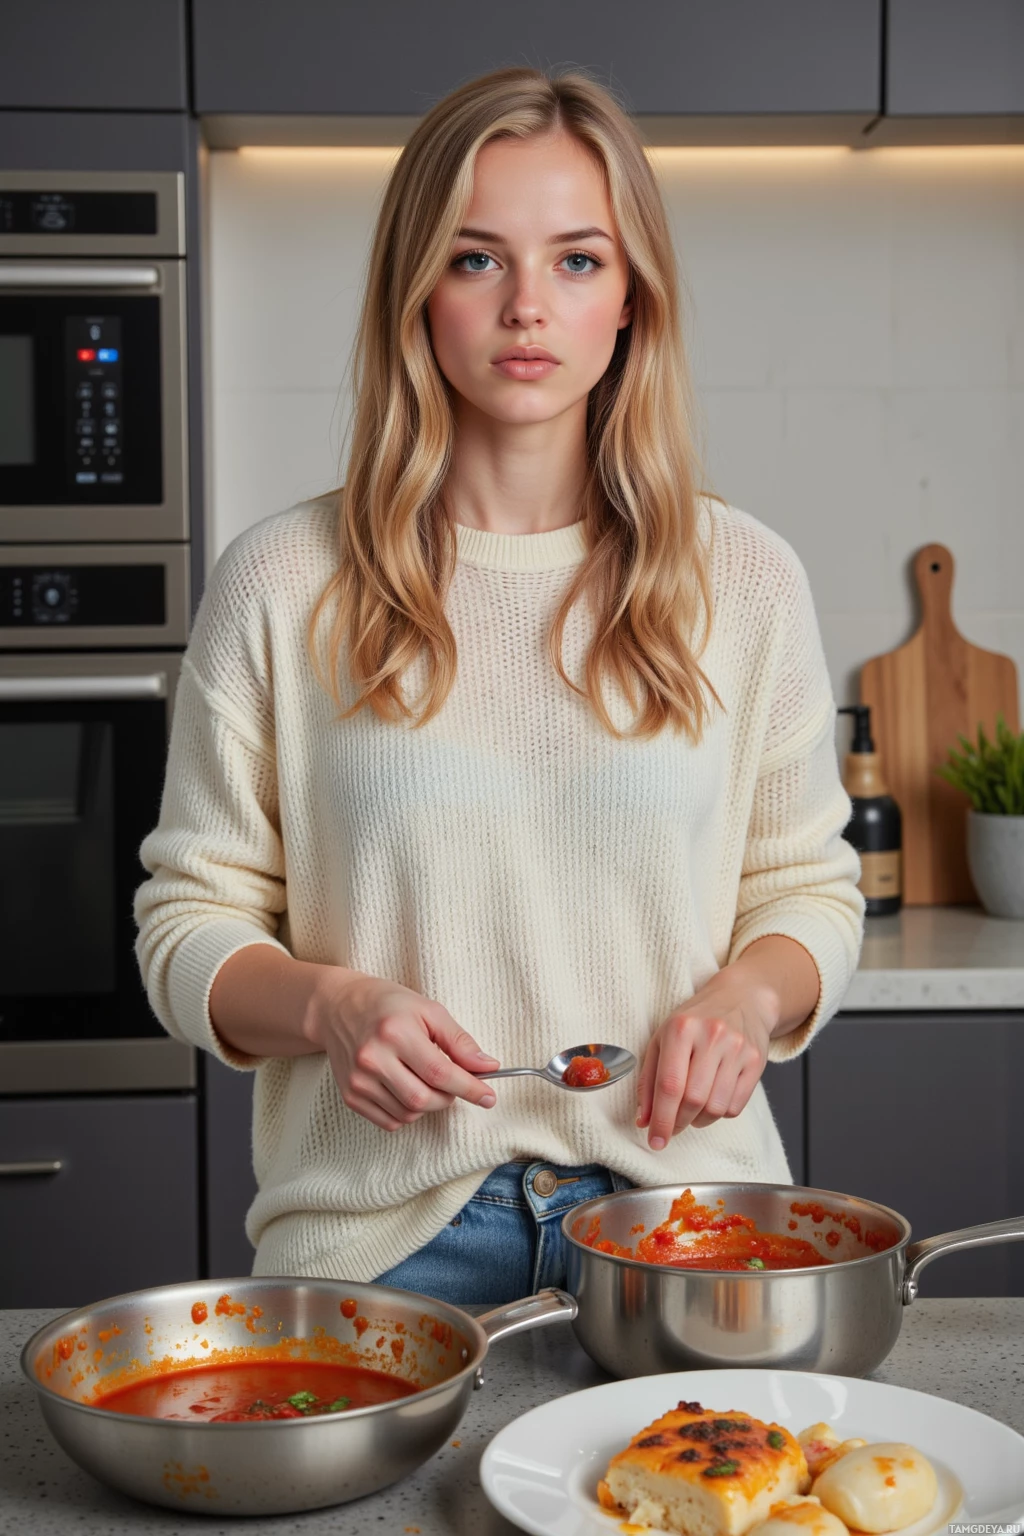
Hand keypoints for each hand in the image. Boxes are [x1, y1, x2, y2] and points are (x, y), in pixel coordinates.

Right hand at [307, 971, 499, 1132]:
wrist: (337, 1007)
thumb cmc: (388, 1005)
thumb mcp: (428, 1010)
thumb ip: (459, 1041)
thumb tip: (487, 1067)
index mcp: (395, 1032)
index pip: (439, 1072)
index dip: (469, 1088)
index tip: (489, 1096)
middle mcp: (372, 1058)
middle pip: (424, 1099)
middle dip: (448, 1098)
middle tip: (453, 1083)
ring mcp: (358, 1080)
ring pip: (409, 1113)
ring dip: (428, 1104)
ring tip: (425, 1079)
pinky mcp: (350, 1095)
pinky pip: (389, 1121)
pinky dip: (407, 1113)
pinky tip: (407, 1089)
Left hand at [635, 968, 777, 1149]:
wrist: (742, 998)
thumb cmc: (695, 1022)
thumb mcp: (663, 1039)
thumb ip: (649, 1080)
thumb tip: (643, 1121)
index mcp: (681, 1028)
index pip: (669, 1084)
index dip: (660, 1119)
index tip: (655, 1141)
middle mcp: (711, 1036)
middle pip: (693, 1099)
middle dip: (678, 1122)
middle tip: (671, 1127)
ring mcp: (737, 1048)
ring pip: (716, 1108)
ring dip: (699, 1120)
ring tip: (692, 1110)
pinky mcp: (757, 1061)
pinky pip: (736, 1107)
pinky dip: (719, 1113)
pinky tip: (712, 1099)